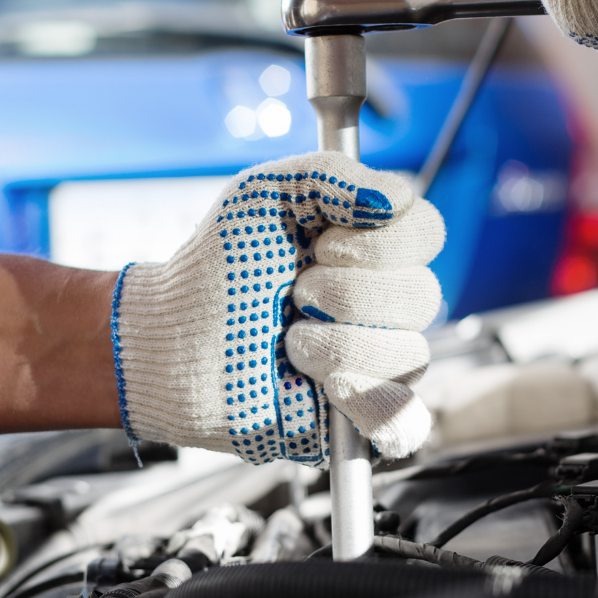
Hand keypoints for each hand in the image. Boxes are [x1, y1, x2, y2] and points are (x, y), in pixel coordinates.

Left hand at [111, 152, 444, 464]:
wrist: (170, 338)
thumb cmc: (216, 266)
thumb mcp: (262, 194)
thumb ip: (329, 174)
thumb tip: (395, 199)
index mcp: (371, 250)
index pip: (427, 234)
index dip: (382, 241)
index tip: (322, 245)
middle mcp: (382, 306)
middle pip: (422, 296)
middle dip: (346, 294)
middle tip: (294, 295)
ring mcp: (375, 364)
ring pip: (409, 356)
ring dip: (338, 346)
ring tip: (289, 344)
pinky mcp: (356, 420)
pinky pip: (404, 423)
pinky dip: (371, 406)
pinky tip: (326, 389)